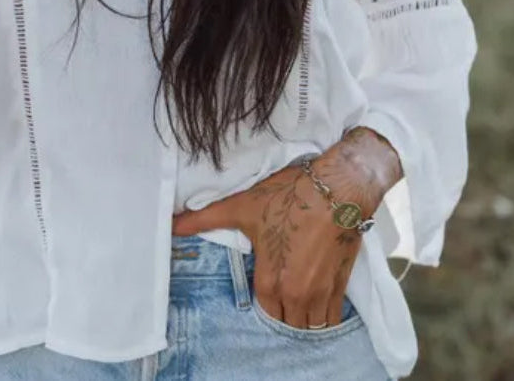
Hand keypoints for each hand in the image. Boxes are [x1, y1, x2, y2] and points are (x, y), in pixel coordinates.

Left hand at [171, 133, 395, 329]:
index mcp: (271, 279)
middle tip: (281, 296)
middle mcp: (296, 293)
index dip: (264, 302)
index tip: (265, 288)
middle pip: (289, 323)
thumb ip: (205, 219)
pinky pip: (332, 317)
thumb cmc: (288, 197)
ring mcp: (321, 291)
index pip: (265, 311)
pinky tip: (319, 302)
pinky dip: (325, 316)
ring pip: (311, 325)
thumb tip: (172, 225)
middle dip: (284, 314)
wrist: (337, 189)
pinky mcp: (341, 284)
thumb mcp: (242, 206)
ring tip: (299, 302)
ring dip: (304, 320)